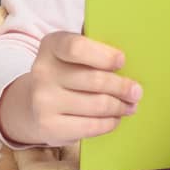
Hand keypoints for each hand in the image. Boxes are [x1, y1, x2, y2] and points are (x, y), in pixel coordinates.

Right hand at [0, 31, 140, 146]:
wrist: (33, 104)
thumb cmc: (66, 73)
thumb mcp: (72, 54)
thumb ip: (94, 46)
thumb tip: (131, 43)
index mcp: (51, 45)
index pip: (77, 48)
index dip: (104, 55)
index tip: (122, 61)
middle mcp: (42, 72)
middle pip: (95, 80)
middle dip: (122, 87)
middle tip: (136, 92)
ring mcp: (43, 101)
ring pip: (97, 105)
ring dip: (120, 107)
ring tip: (129, 106)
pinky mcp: (48, 126)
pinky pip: (91, 126)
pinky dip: (109, 123)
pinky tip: (114, 118)